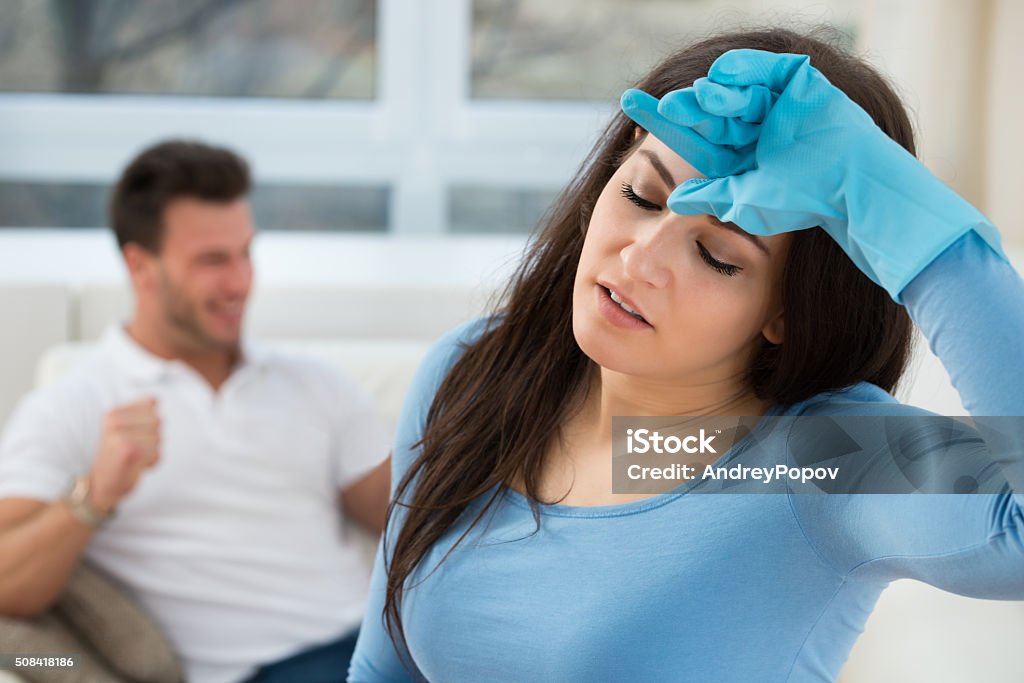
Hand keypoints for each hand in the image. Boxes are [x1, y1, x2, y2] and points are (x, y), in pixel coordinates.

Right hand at [88, 398, 160, 512]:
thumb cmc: (114, 457)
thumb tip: (154, 399)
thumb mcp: (123, 430)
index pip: (151, 406)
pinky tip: (134, 466)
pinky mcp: (129, 451)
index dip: (148, 424)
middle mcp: (113, 421)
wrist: (98, 486)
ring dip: (151, 451)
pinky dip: (150, 463)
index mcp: (112, 413)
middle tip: (132, 450)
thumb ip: (139, 412)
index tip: (131, 435)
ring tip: (132, 458)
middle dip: (151, 437)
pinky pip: (157, 454)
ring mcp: (120, 435)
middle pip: (157, 421)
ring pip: (159, 438)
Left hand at [621, 48, 1007, 301]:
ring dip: (715, 93)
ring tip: (696, 99)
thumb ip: (711, 196)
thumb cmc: (802, 203)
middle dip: (687, 107)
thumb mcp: (745, 202)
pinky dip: (747, 69)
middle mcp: (751, 127)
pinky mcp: (800, 85)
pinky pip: (768, 70)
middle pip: (709, 110)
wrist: (849, 191)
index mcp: (736, 154)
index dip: (660, 120)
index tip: (627, 103)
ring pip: (736, 91)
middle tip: (665, 106)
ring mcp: (776, 104)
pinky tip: (724, 73)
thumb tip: (674, 200)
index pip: (691, 133)